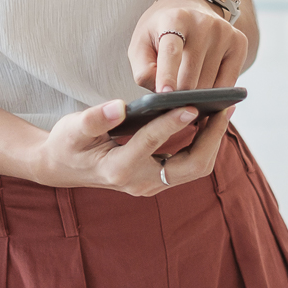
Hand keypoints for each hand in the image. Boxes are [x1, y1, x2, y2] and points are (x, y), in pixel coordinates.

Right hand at [34, 98, 233, 195]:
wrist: (63, 167)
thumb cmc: (68, 144)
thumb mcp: (73, 129)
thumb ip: (94, 119)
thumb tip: (119, 107)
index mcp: (118, 169)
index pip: (152, 143)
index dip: (173, 123)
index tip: (192, 103)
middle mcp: (140, 182)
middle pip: (190, 166)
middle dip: (211, 136)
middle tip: (224, 106)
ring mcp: (151, 184)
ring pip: (195, 167)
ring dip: (212, 139)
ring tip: (223, 108)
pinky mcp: (158, 179)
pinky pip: (189, 163)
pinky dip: (203, 142)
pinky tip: (209, 117)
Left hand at [129, 0, 247, 93]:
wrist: (188, 7)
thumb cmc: (160, 31)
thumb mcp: (140, 45)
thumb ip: (143, 71)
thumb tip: (163, 94)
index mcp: (174, 19)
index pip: (171, 52)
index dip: (167, 74)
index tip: (165, 94)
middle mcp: (203, 22)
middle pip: (190, 76)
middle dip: (178, 96)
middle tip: (170, 100)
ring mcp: (224, 31)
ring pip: (209, 85)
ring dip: (195, 96)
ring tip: (185, 89)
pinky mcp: (239, 42)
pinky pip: (228, 84)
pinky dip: (215, 93)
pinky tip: (204, 86)